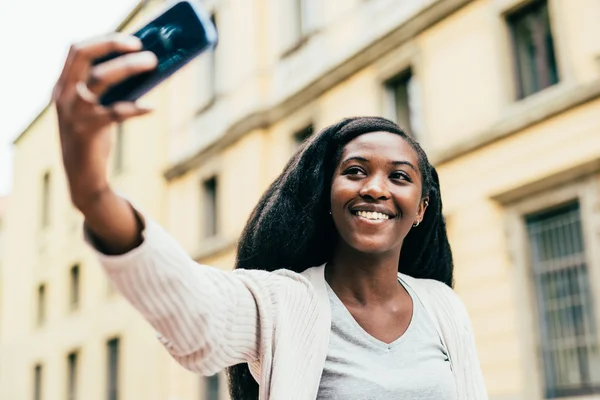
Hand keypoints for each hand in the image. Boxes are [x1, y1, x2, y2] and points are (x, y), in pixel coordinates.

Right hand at [53, 33, 157, 210]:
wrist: (82, 175)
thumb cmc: (93, 137)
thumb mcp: (92, 109)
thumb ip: (106, 90)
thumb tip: (141, 67)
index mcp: (63, 86)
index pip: (76, 50)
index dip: (104, 40)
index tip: (132, 40)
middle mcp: (64, 95)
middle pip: (83, 55)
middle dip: (114, 46)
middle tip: (144, 49)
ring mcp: (73, 112)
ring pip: (100, 78)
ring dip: (129, 67)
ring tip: (154, 64)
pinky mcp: (87, 130)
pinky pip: (116, 112)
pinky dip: (136, 108)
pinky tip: (151, 107)